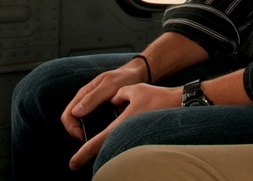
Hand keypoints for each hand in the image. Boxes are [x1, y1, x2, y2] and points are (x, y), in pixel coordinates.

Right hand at [60, 61, 149, 141]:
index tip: (82, 137)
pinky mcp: (104, 112)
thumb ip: (94, 97)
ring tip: (101, 138)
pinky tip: (110, 132)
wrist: (138, 73)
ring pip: (86, 124)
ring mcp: (95, 107)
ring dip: (91, 132)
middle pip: (74, 122)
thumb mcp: (109, 85)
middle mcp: (86, 102)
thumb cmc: (124, 76)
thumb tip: (76, 113)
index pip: (67, 115)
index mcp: (83, 94)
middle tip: (92, 141)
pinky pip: (97, 124)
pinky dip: (101, 130)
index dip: (71, 128)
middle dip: (80, 133)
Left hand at [67, 83, 181, 169]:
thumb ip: (118, 95)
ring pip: (113, 146)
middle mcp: (126, 133)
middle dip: (88, 156)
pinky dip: (114, 143)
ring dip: (101, 150)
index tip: (72, 163)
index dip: (82, 154)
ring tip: (91, 152)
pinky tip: (113, 140)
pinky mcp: (142, 135)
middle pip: (102, 150)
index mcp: (120, 124)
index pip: (96, 142)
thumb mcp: (133, 89)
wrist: (180, 104)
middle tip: (76, 163)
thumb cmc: (158, 97)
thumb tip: (113, 100)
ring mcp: (135, 136)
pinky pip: (124, 141)